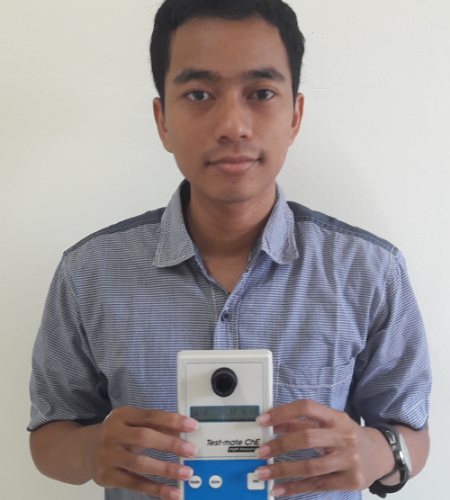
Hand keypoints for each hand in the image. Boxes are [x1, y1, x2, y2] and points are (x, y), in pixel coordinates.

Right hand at [84, 407, 197, 499]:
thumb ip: (154, 425)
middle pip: (145, 437)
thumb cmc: (116, 434)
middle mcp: (113, 433)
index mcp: (122, 415)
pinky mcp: (107, 476)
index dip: (172, 421)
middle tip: (191, 451)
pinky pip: (135, 484)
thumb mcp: (131, 423)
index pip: (151, 416)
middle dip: (170, 444)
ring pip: (140, 463)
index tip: (192, 426)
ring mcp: (108, 455)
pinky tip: (172, 493)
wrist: (82, 450)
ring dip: (166, 470)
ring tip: (186, 472)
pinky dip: (156, 489)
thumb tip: (182, 433)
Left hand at [255, 399, 393, 496]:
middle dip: (280, 445)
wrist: (381, 454)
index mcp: (336, 417)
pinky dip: (295, 488)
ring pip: (310, 466)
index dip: (283, 413)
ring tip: (263, 473)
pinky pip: (317, 485)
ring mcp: (348, 460)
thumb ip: (302, 423)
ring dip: (282, 470)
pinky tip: (279, 489)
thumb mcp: (329, 423)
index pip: (306, 408)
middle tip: (261, 451)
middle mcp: (343, 436)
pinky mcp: (350, 480)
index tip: (263, 421)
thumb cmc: (348, 436)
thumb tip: (273, 425)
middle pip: (307, 438)